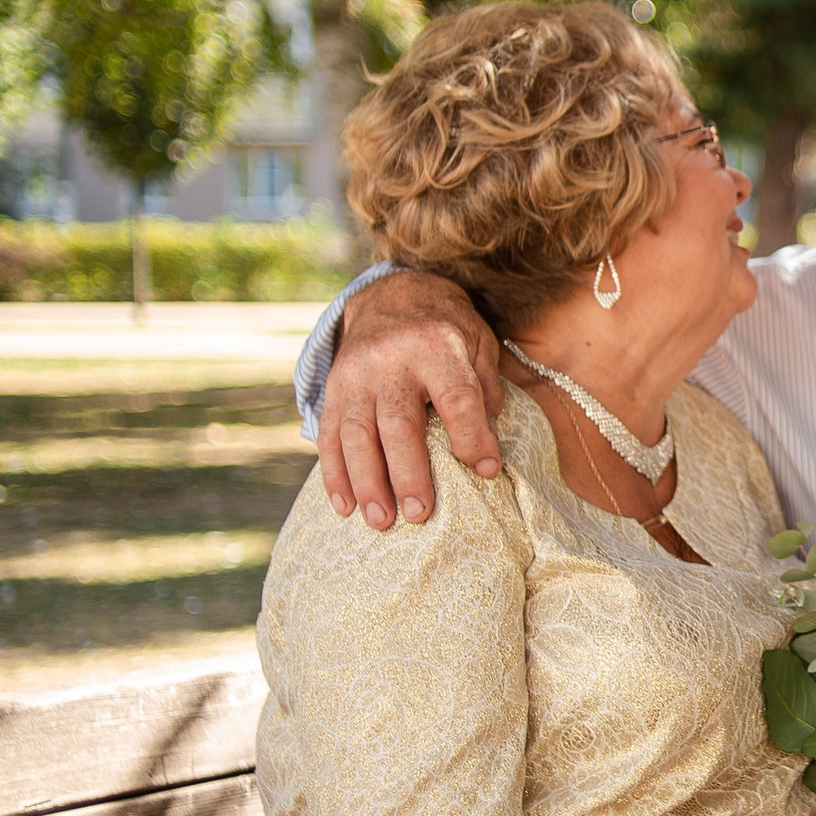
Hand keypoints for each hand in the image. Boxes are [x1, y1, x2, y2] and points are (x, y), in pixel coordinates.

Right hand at [318, 271, 503, 528]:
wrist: (392, 293)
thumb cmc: (446, 327)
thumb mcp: (478, 342)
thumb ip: (484, 388)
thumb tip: (484, 444)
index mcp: (437, 346)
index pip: (457, 397)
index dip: (472, 435)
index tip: (486, 470)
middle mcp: (392, 360)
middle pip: (398, 423)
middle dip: (408, 473)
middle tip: (420, 515)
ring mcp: (356, 374)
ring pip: (357, 434)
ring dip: (367, 482)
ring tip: (381, 522)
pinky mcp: (334, 387)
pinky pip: (329, 434)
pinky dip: (335, 474)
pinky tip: (345, 507)